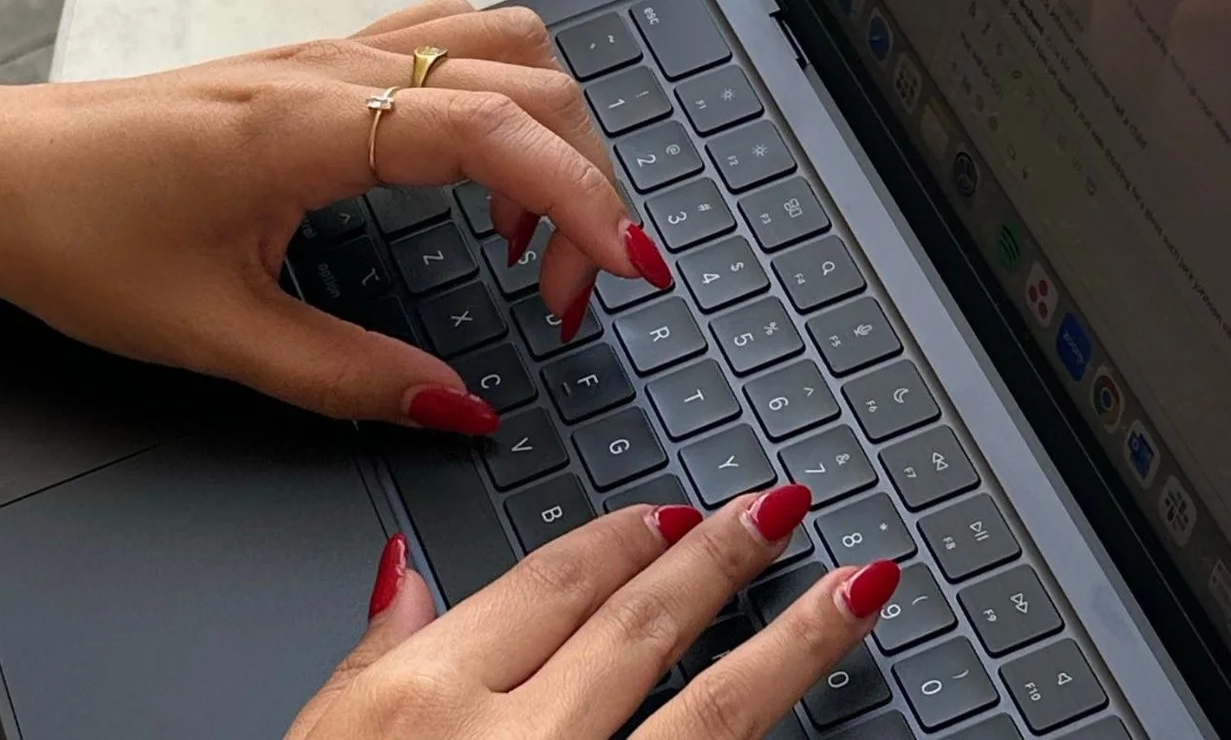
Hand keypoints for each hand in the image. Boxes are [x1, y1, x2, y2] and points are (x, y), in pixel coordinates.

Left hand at [0, 0, 674, 431]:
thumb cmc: (75, 237)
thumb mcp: (212, 334)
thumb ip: (346, 376)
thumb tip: (459, 409)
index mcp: (316, 124)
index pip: (500, 128)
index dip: (584, 198)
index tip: (625, 274)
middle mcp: (338, 66)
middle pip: (530, 78)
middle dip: (583, 182)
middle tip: (567, 294)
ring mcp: (332, 50)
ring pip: (501, 43)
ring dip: (549, 129)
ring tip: (532, 238)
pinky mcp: (319, 59)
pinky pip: (451, 40)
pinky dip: (503, 98)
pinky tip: (479, 176)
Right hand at [287, 485, 900, 739]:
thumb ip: (371, 661)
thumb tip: (408, 576)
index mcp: (422, 701)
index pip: (546, 585)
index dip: (622, 541)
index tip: (674, 518)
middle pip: (639, 625)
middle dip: (720, 560)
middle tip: (777, 511)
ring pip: (716, 711)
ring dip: (797, 641)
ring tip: (860, 588)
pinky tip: (835, 721)